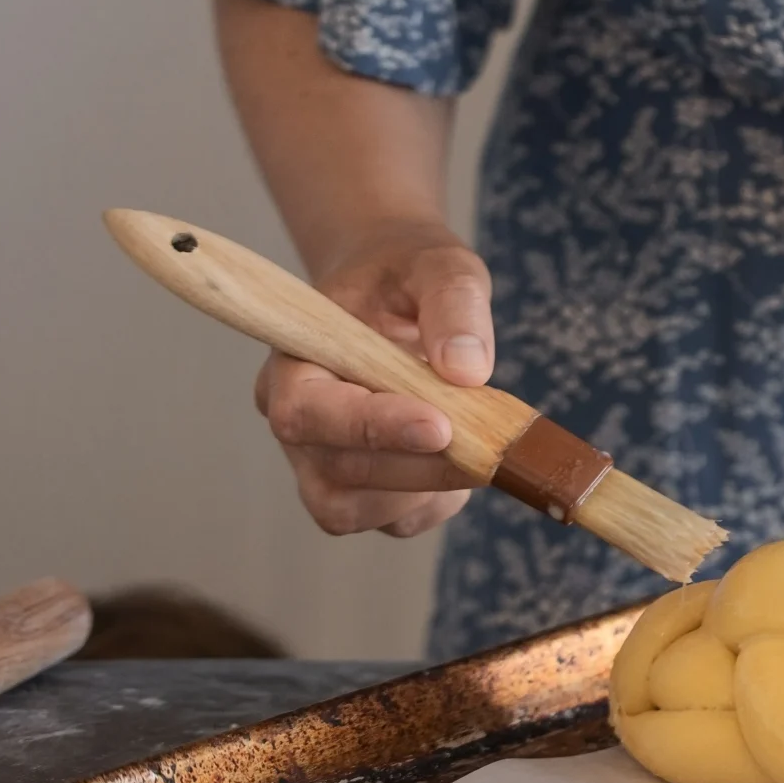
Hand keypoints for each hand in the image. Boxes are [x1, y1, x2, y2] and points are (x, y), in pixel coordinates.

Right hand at [253, 221, 492, 536]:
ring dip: (429, 488)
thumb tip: (467, 369)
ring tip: (477, 441)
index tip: (440, 425)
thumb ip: (453, 302)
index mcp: (293, 363)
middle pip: (339, 472)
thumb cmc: (405, 274)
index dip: (371, 427)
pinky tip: (465, 457)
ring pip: (359, 509)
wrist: (396, 290)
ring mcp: (321, 463)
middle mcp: (296, 423)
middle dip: (421, 465)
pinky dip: (438, 500)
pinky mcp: (360, 490)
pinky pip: (395, 519)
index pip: (308, 413)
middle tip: (491, 445)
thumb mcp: (437, 264)